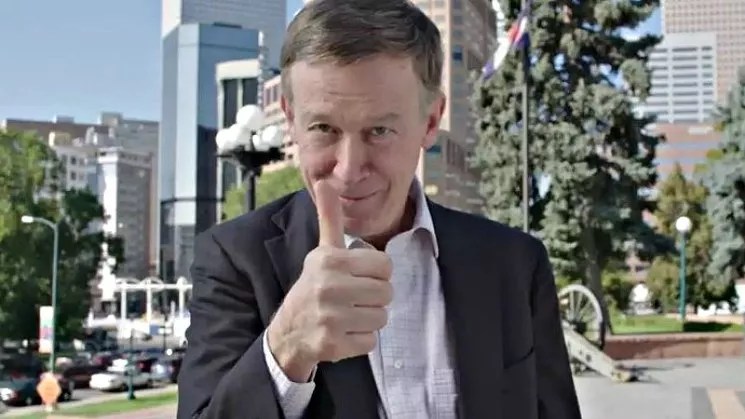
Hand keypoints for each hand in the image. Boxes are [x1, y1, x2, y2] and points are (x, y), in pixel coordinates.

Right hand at [266, 180, 392, 381]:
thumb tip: (324, 182)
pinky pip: (371, 341)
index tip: (358, 277)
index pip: (385, 266)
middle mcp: (329, 286)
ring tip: (348, 314)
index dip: (376, 273)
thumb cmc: (314, 285)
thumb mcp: (322, 251)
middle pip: (386, 293)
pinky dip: (361, 340)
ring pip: (381, 318)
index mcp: (330, 260)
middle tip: (353, 298)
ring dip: (369, 319)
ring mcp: (330, 317)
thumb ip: (329, 218)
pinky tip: (343, 332)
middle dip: (374, 297)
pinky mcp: (332, 343)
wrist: (289, 330)